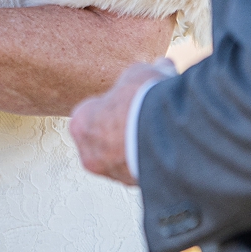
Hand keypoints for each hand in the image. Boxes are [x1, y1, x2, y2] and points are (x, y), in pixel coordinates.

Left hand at [68, 60, 169, 185]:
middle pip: (105, 139)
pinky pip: (143, 171)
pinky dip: (153, 161)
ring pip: (124, 158)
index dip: (111, 105)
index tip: (127, 100)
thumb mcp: (140, 74)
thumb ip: (143, 74)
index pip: (91, 114)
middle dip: (123, 130)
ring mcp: (114, 174)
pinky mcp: (136, 186)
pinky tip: (169, 146)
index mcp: (80, 124)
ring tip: (161, 131)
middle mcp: (90, 154)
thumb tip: (162, 66)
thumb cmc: (143, 102)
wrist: (165, 133)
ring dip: (138, 147)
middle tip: (145, 116)